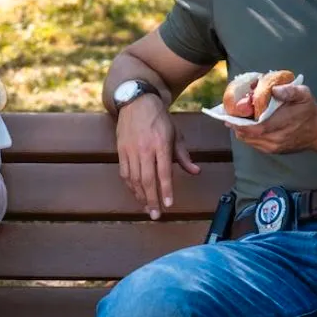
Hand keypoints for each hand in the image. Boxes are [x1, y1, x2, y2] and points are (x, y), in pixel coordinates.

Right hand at [116, 94, 200, 218]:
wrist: (136, 102)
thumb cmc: (159, 119)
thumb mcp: (175, 134)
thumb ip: (183, 156)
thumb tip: (196, 172)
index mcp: (161, 144)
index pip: (163, 172)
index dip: (165, 190)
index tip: (168, 204)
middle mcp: (144, 148)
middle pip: (146, 179)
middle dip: (151, 199)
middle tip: (155, 215)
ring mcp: (130, 150)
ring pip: (133, 179)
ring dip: (140, 196)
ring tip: (147, 208)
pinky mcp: (120, 150)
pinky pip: (124, 173)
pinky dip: (130, 186)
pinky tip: (136, 194)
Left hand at [230, 84, 316, 153]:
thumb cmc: (309, 110)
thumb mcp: (304, 95)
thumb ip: (290, 91)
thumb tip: (274, 89)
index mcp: (282, 124)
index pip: (255, 128)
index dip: (239, 122)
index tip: (230, 112)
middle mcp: (276, 139)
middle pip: (247, 135)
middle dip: (236, 124)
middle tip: (230, 112)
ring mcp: (273, 147)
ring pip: (248, 140)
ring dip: (240, 129)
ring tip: (236, 117)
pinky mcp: (272, 151)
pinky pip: (253, 143)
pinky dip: (247, 134)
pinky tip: (246, 124)